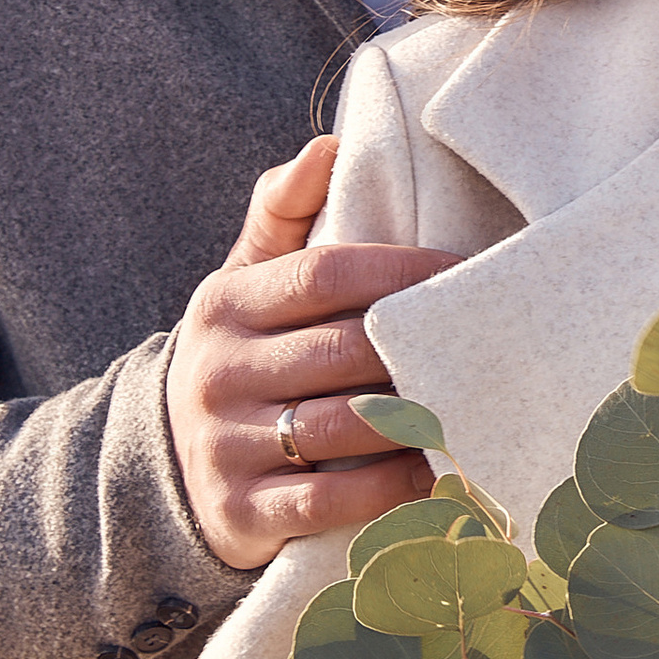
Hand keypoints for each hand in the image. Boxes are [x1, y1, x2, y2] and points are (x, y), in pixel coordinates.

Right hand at [164, 138, 460, 569]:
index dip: (403, 272)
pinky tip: (442, 478)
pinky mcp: (241, 513)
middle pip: (343, 351)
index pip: (325, 275)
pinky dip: (392, 492)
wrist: (166, 463)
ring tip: (479, 408)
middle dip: (419, 350)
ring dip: (416, 422)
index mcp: (227, 304)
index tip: (467, 273)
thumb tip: (328, 145)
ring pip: (342, 429)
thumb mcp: (243, 280)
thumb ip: (283, 213)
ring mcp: (226, 446)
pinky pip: (331, 502)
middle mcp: (220, 372)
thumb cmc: (242, 353)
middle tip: (492, 345)